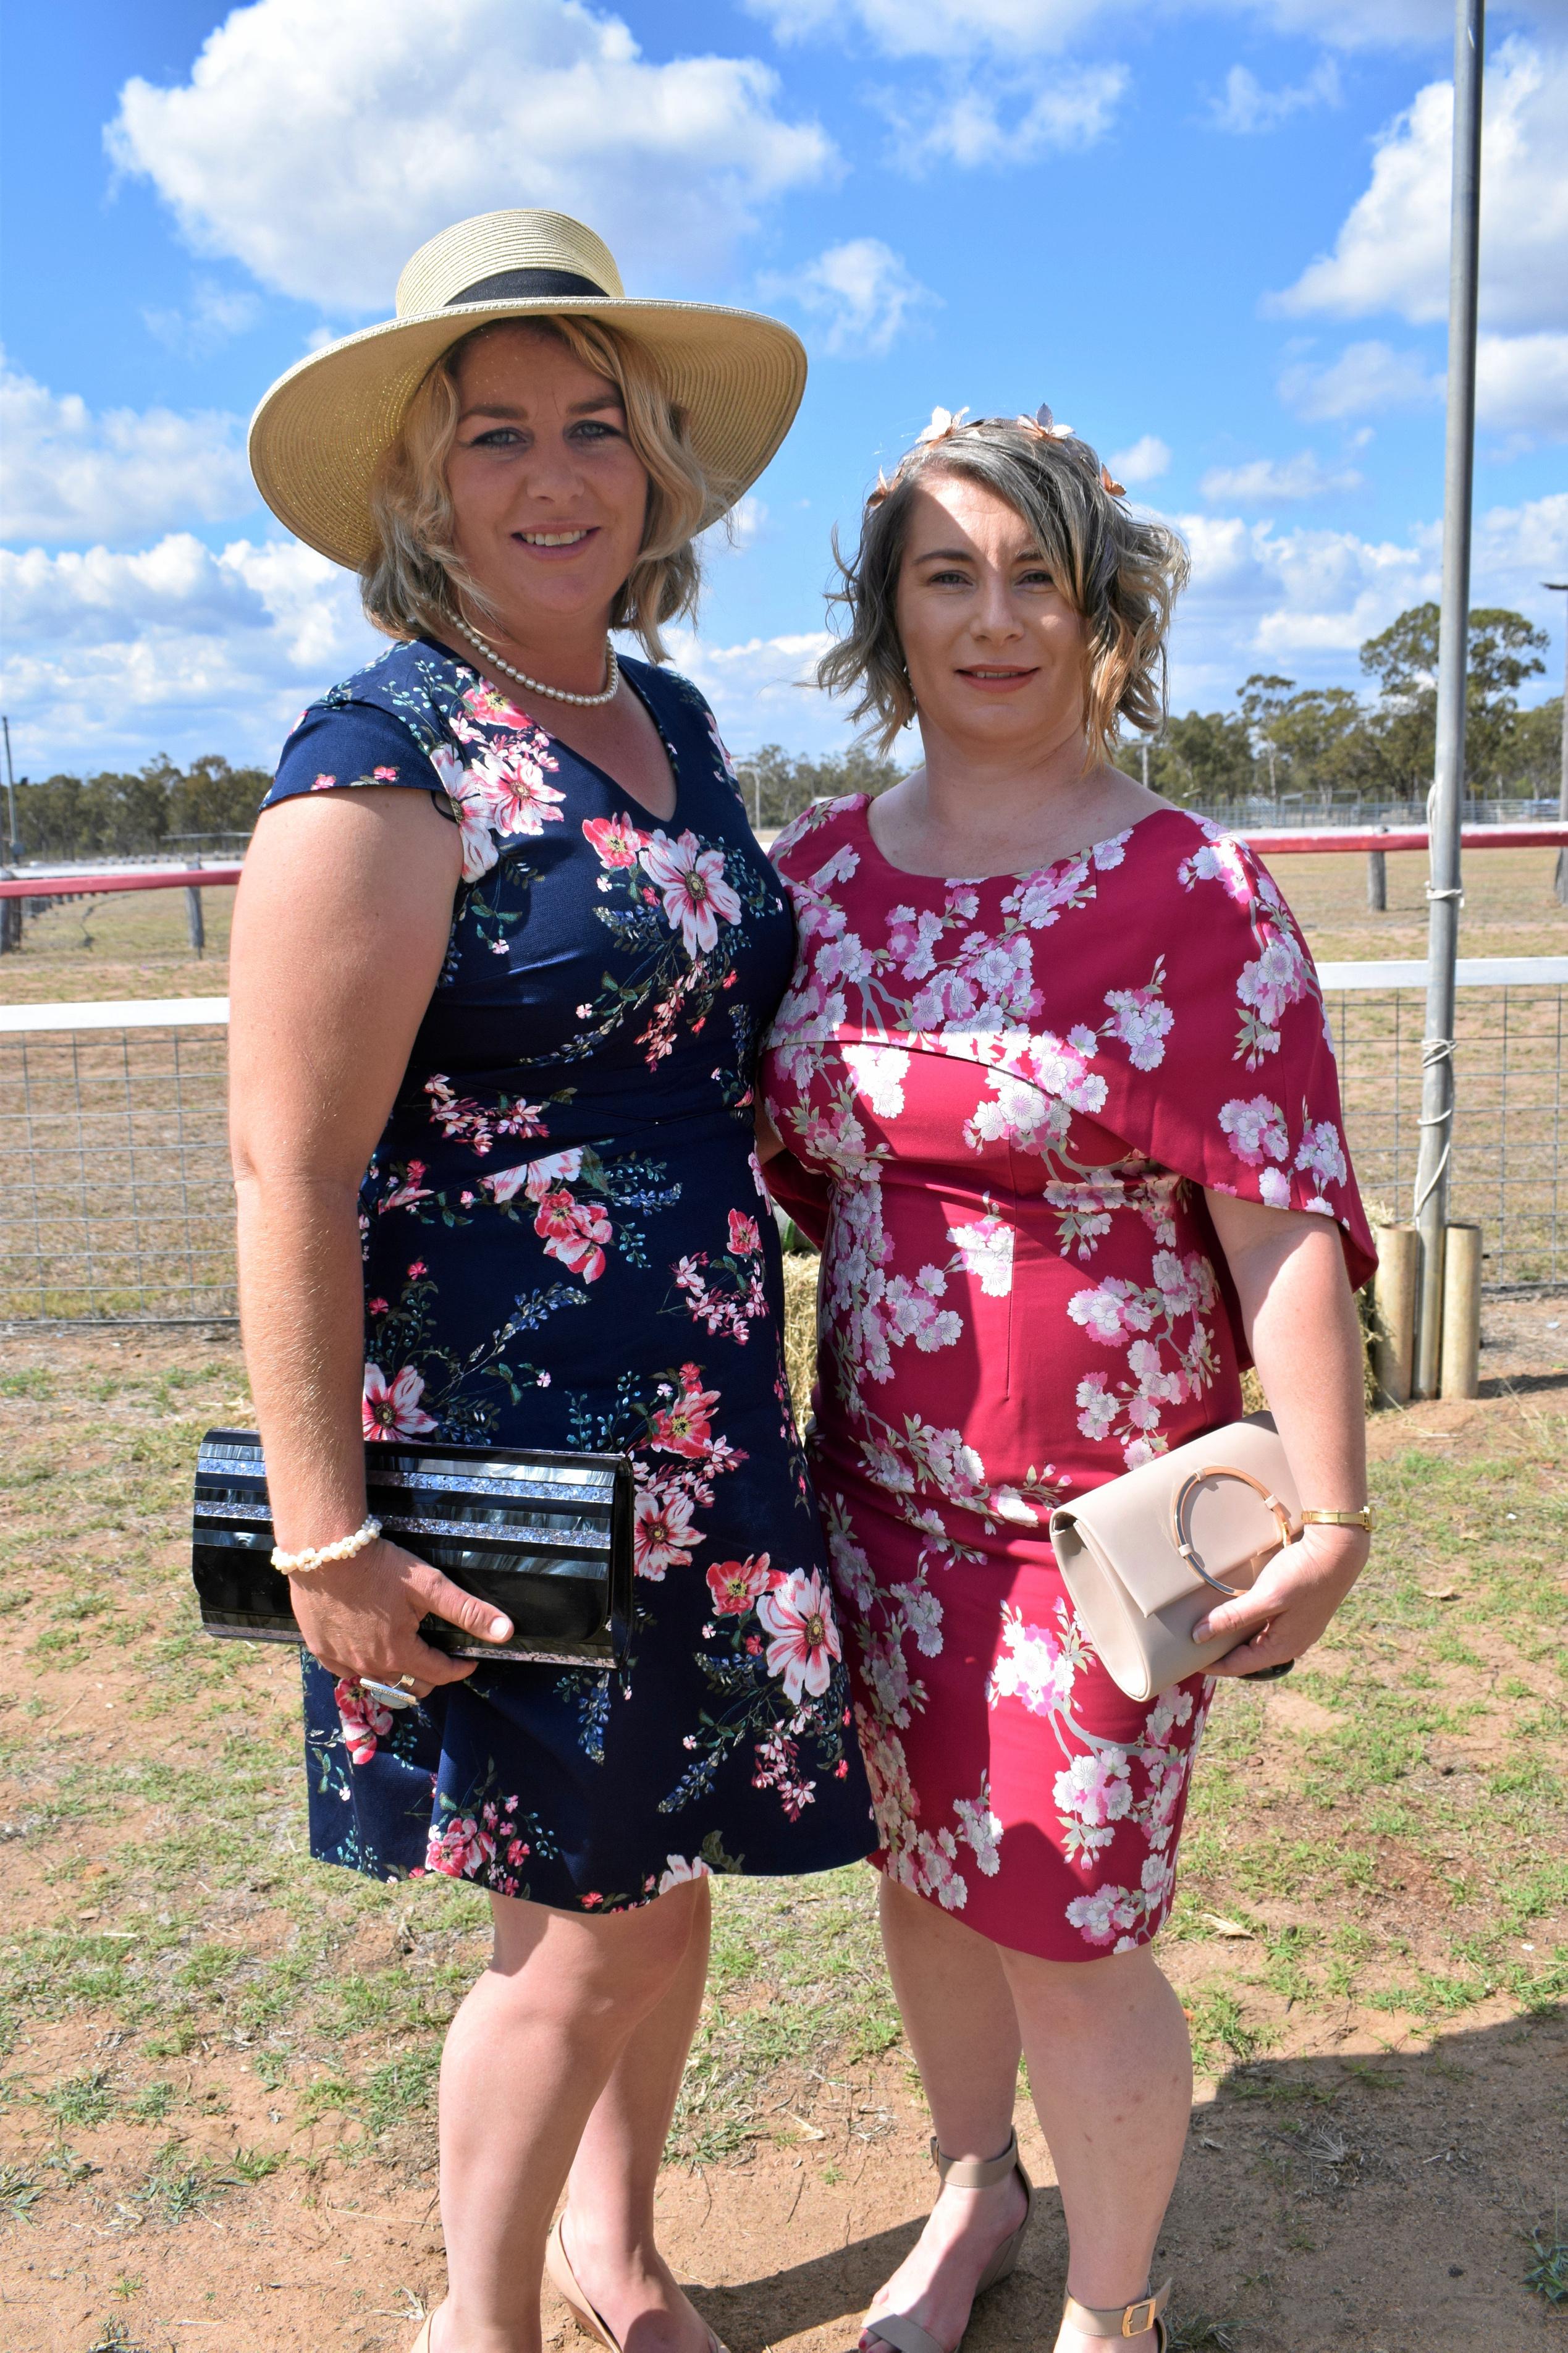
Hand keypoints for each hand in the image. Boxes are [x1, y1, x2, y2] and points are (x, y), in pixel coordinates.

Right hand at [285, 1537, 512, 1699]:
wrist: (325, 1549)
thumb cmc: (380, 1565)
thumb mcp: (429, 1585)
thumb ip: (467, 1611)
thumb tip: (505, 1631)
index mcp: (399, 1653)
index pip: (439, 1674)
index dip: (459, 1669)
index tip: (469, 1662)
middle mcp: (370, 1666)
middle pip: (409, 1686)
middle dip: (429, 1676)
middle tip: (438, 1658)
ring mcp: (342, 1660)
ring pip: (377, 1683)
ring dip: (396, 1675)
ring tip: (407, 1657)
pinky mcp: (321, 1650)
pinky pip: (348, 1671)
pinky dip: (363, 1666)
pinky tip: (368, 1648)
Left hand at [1193, 1524, 1369, 1679]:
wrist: (1339, 1552)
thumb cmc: (1303, 1574)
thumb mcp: (1266, 1597)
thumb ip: (1233, 1618)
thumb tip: (1198, 1637)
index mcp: (1281, 1648)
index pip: (1237, 1666)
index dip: (1211, 1665)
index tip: (1187, 1661)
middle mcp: (1290, 1646)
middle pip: (1247, 1657)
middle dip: (1221, 1654)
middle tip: (1194, 1646)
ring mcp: (1296, 1632)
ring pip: (1257, 1643)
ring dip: (1234, 1639)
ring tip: (1209, 1630)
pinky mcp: (1298, 1616)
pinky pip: (1267, 1629)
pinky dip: (1247, 1626)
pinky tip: (1236, 1614)